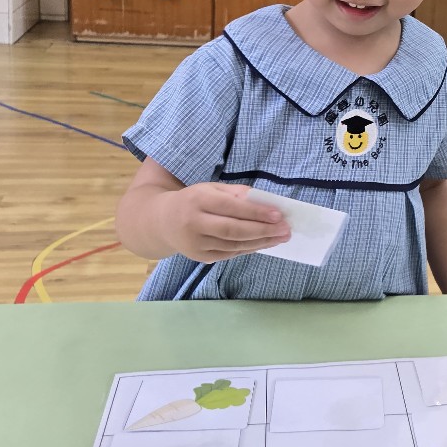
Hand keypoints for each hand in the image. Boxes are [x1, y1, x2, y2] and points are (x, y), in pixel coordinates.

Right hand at [162, 183, 290, 261]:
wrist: (161, 222)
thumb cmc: (194, 200)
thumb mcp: (211, 188)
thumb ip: (236, 193)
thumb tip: (263, 200)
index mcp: (198, 200)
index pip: (231, 207)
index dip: (255, 212)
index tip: (278, 215)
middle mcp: (194, 223)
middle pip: (233, 230)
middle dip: (263, 230)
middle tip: (285, 230)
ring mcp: (196, 244)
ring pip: (233, 245)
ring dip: (260, 242)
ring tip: (281, 238)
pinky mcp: (199, 257)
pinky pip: (229, 254)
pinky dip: (249, 249)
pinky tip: (264, 243)